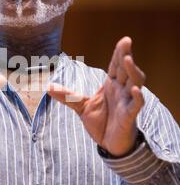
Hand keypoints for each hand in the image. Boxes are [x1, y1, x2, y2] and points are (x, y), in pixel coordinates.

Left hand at [47, 37, 145, 156]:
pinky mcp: (130, 116)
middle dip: (126, 56)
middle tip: (126, 41)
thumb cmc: (102, 123)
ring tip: (128, 60)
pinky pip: (136, 104)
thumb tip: (48, 86)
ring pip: (135, 82)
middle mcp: (121, 90)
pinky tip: (134, 90)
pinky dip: (137, 97)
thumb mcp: (81, 107)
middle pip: (126, 69)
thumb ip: (67, 96)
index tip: (123, 40)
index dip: (119, 53)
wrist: (109, 144)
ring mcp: (127, 102)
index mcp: (111, 85)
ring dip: (133, 71)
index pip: (116, 65)